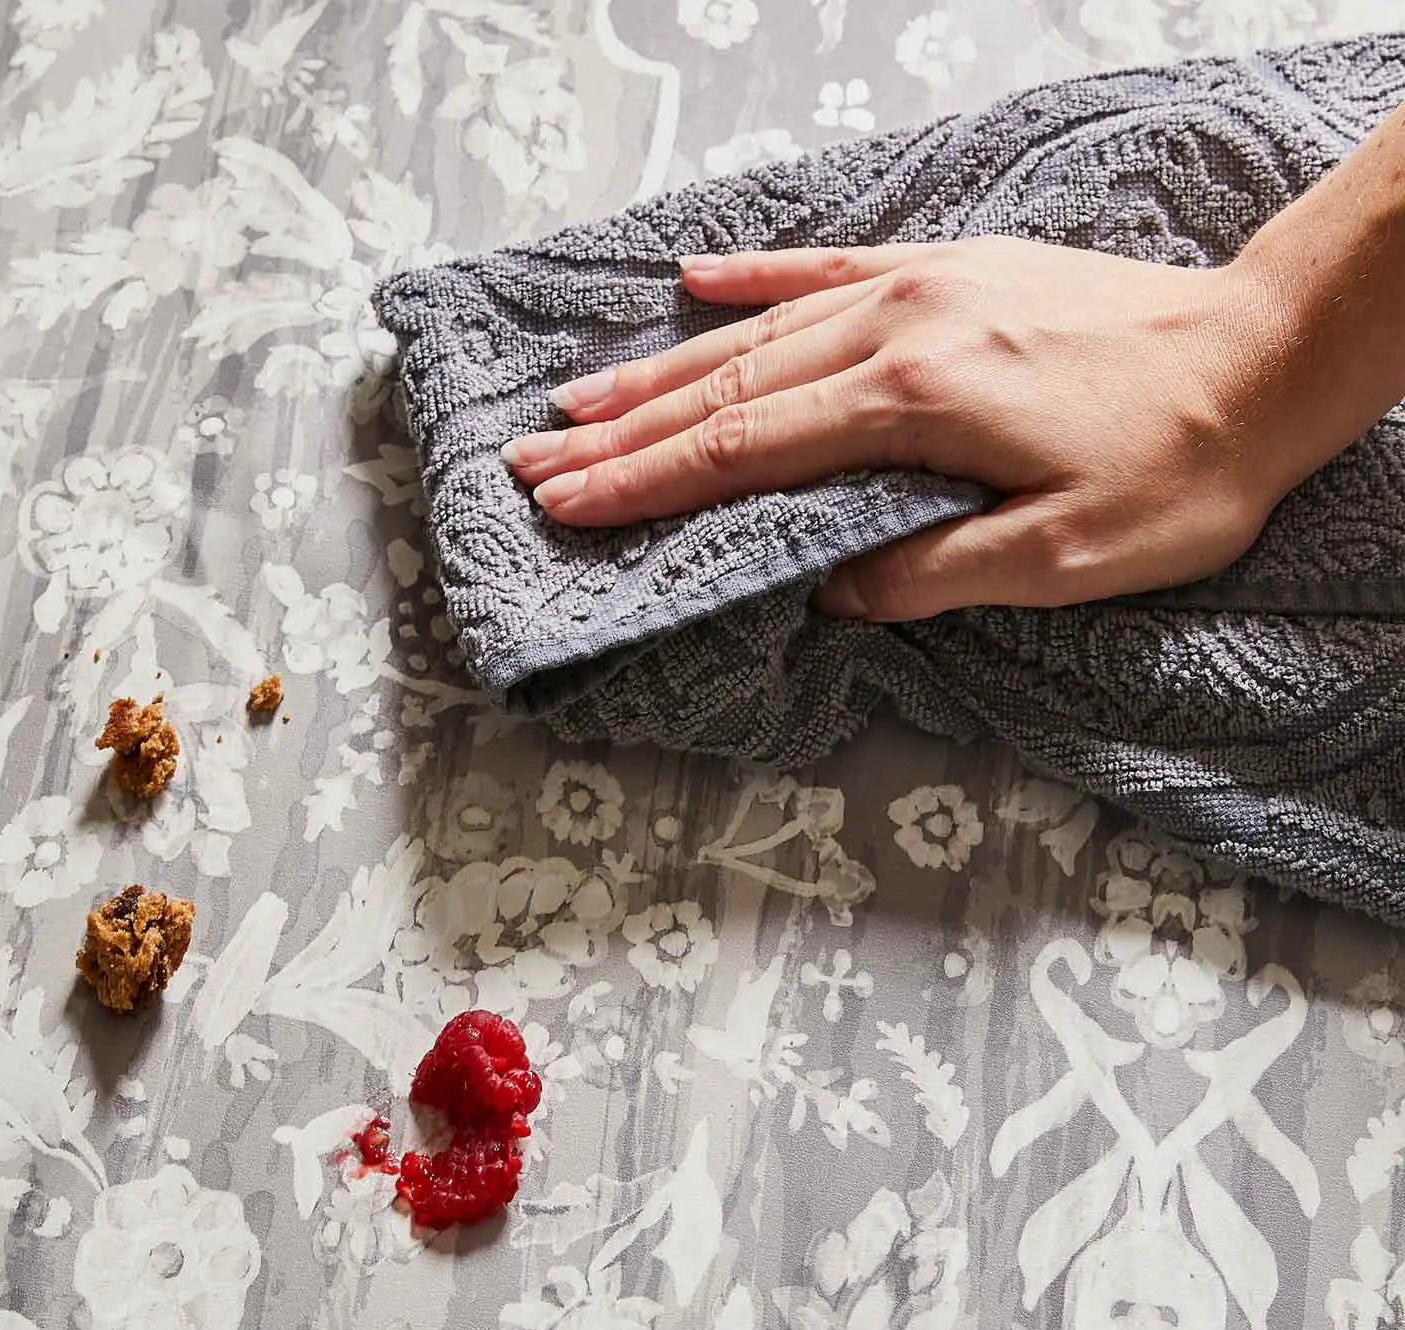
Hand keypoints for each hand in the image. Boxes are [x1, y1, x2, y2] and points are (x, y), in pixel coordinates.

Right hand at [501, 240, 1302, 619]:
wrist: (1270, 356)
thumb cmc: (1180, 468)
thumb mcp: (1065, 556)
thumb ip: (933, 572)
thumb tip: (831, 588)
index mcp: (914, 402)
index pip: (745, 449)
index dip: (647, 483)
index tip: (569, 504)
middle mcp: (900, 327)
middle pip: (728, 386)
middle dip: (624, 431)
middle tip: (535, 458)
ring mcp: (922, 286)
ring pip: (760, 328)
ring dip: (662, 368)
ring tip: (579, 396)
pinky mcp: (951, 269)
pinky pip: (830, 265)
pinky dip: (756, 274)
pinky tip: (693, 278)